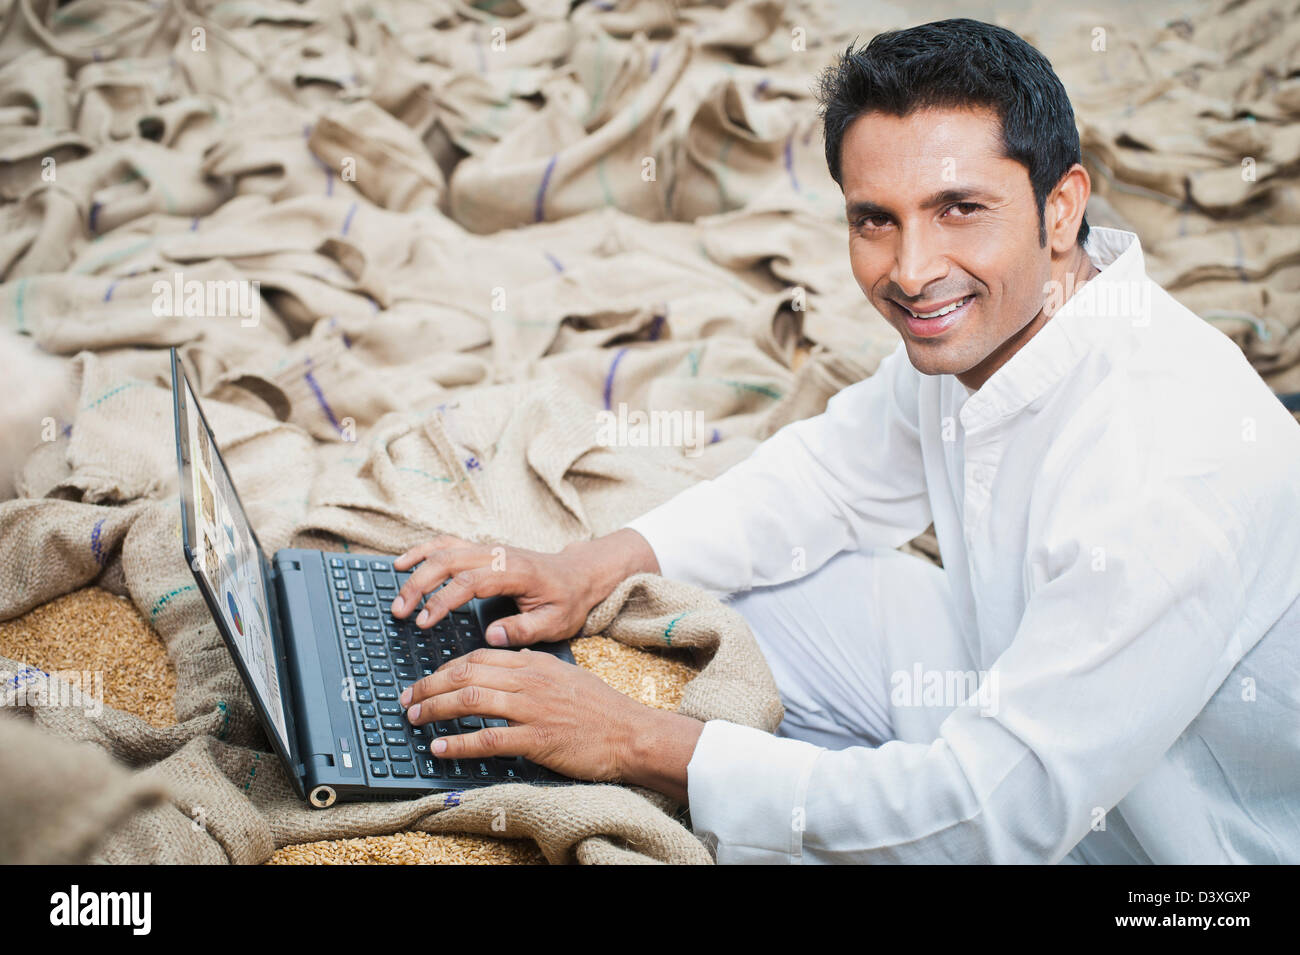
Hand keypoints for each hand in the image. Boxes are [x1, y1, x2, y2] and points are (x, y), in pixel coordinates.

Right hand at [389, 529, 658, 646]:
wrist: (579, 574)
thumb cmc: (567, 600)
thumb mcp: (556, 621)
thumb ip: (524, 629)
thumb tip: (491, 635)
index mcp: (515, 571)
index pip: (469, 581)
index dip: (443, 600)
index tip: (424, 621)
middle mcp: (498, 554)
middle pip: (449, 561)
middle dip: (419, 585)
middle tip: (400, 612)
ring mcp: (488, 549)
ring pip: (444, 550)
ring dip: (416, 569)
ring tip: (397, 595)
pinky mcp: (483, 550)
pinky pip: (447, 544)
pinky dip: (423, 550)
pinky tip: (402, 563)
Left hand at [400, 648, 702, 799]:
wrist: (630, 732)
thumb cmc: (599, 708)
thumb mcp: (563, 674)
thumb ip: (531, 668)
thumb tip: (504, 666)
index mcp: (533, 662)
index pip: (476, 657)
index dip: (444, 668)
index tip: (426, 680)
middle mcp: (529, 680)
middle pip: (466, 674)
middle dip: (429, 686)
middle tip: (408, 698)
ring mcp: (532, 709)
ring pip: (471, 700)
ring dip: (436, 709)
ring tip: (415, 718)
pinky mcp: (537, 739)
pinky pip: (489, 739)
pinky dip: (459, 742)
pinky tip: (440, 747)